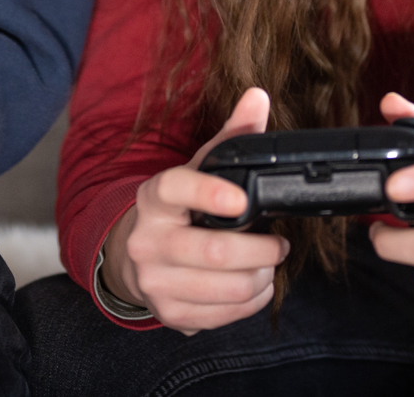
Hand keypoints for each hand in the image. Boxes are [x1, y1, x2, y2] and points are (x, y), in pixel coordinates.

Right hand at [98, 87, 290, 333]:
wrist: (134, 256)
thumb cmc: (178, 210)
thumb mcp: (198, 171)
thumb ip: (232, 137)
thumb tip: (257, 98)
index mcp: (155, 198)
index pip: (175, 189)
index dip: (209, 193)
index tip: (241, 199)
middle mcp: (147, 240)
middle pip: (214, 252)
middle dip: (262, 250)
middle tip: (279, 245)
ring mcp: (154, 281)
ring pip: (225, 288)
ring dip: (261, 279)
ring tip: (269, 266)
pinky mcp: (168, 314)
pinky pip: (222, 316)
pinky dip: (250, 303)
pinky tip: (255, 287)